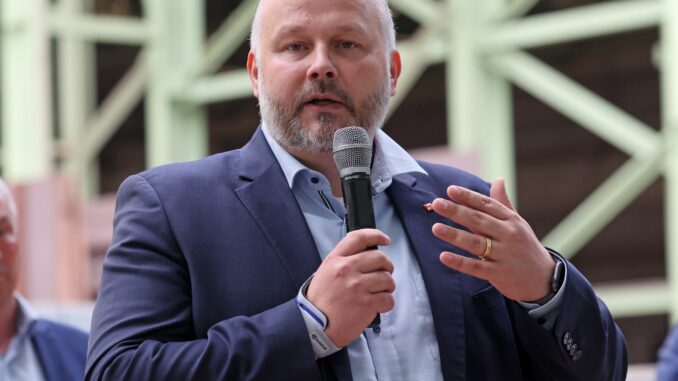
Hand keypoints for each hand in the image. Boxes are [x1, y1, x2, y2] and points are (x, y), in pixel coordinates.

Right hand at [306, 229, 393, 346]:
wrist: (313, 326)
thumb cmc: (320, 302)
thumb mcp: (324, 273)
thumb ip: (343, 262)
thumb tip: (365, 257)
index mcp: (335, 260)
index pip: (359, 237)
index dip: (376, 235)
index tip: (385, 240)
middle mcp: (346, 269)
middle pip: (380, 257)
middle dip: (387, 267)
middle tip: (383, 275)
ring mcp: (357, 286)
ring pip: (387, 279)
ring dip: (387, 287)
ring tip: (379, 293)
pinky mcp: (366, 303)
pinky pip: (388, 299)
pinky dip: (386, 303)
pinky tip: (378, 306)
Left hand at [431, 178, 555, 301]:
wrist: (544, 280)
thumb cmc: (525, 247)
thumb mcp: (518, 223)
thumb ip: (503, 203)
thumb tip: (498, 179)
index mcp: (511, 220)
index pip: (486, 205)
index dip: (468, 197)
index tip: (450, 189)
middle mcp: (508, 235)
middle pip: (478, 220)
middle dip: (456, 211)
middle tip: (437, 203)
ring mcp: (503, 255)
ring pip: (475, 243)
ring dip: (455, 235)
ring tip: (435, 228)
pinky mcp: (498, 274)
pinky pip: (476, 267)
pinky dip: (460, 262)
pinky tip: (444, 256)